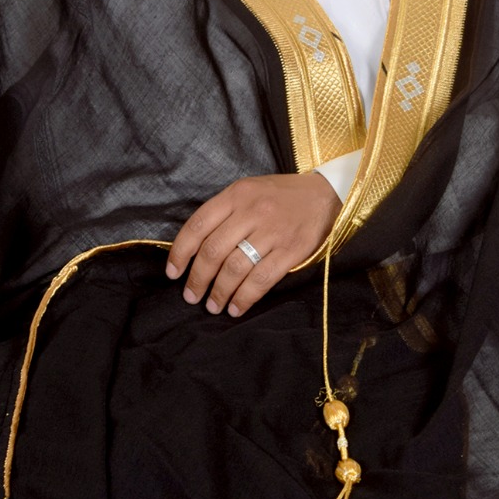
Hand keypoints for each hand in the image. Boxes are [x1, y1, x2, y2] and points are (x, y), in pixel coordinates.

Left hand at [165, 172, 341, 317]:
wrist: (325, 194)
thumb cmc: (280, 195)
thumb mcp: (249, 190)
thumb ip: (225, 212)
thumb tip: (195, 247)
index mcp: (237, 194)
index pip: (198, 224)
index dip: (181, 252)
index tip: (173, 273)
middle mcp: (252, 211)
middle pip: (214, 250)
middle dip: (198, 279)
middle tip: (191, 296)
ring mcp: (272, 231)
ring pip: (235, 268)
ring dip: (220, 292)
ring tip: (213, 306)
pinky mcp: (291, 250)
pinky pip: (261, 279)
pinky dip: (245, 298)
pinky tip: (236, 308)